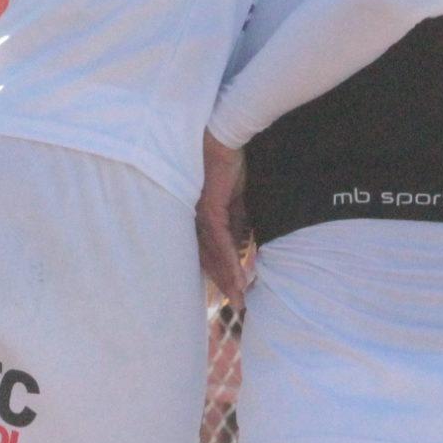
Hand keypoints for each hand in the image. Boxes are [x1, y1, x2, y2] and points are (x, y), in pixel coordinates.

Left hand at [196, 132, 250, 307]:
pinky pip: (220, 242)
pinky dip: (230, 260)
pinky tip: (239, 276)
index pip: (211, 251)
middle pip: (210, 259)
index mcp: (203, 218)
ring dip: (228, 278)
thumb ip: (240, 222)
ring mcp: (201, 217)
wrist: (225, 138)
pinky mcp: (209, 210)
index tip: (235, 289)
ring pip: (214, 255)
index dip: (223, 271)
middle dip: (224, 282)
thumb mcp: (239, 199)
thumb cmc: (231, 164)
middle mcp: (197, 221)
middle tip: (238, 303)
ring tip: (240, 297)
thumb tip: (245, 244)